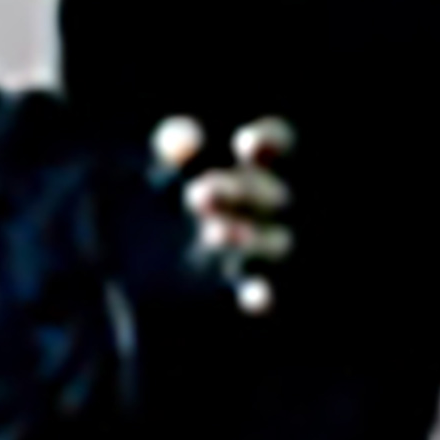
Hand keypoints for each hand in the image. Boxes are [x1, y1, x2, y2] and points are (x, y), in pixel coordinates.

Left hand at [152, 114, 297, 315]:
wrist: (161, 260)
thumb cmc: (177, 194)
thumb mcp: (171, 161)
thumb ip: (176, 143)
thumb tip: (184, 141)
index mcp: (258, 165)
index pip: (278, 143)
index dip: (270, 141)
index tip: (246, 144)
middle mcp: (273, 204)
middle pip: (271, 193)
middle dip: (237, 191)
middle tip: (199, 193)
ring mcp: (270, 246)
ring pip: (277, 242)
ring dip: (250, 237)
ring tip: (215, 234)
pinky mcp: (255, 289)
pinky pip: (270, 293)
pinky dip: (264, 294)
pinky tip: (256, 298)